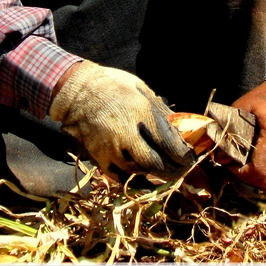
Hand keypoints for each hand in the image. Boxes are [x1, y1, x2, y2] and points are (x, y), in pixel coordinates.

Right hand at [49, 61, 194, 180]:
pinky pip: (120, 177)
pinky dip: (135, 180)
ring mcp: (111, 148)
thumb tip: (176, 126)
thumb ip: (158, 109)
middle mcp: (126, 134)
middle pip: (156, 163)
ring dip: (156, 174)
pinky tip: (145, 178)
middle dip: (173, 170)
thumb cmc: (112, 85)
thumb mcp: (140, 88)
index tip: (190, 158)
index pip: (168, 143)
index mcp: (140, 112)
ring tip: (167, 171)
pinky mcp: (99, 158)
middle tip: (182, 170)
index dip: (183, 155)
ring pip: (139, 171)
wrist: (76, 92)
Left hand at [226, 79, 265, 189]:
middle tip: (236, 166)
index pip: (259, 169)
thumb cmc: (263, 98)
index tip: (231, 163)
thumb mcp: (242, 107)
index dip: (242, 173)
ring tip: (246, 167)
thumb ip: (230, 132)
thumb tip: (219, 157)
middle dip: (248, 178)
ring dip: (258, 180)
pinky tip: (258, 166)